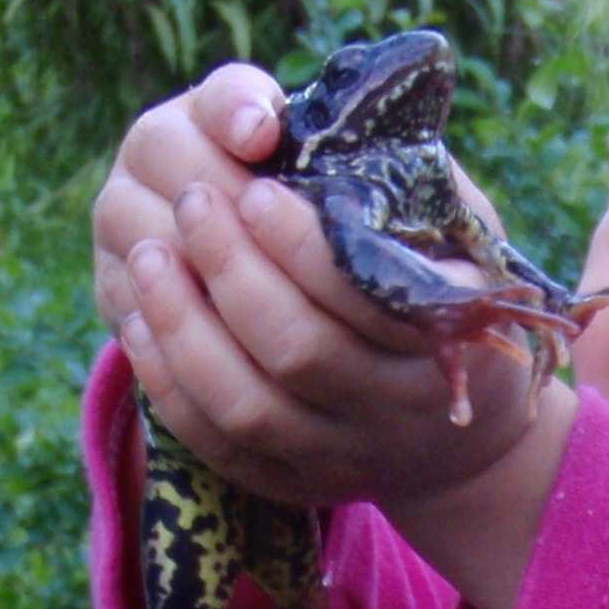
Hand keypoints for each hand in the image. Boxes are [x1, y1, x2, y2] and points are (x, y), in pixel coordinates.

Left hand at [91, 64, 553, 517]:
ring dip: (184, 323)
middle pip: (296, 351)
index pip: (361, 299)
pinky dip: (167, 378)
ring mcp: (339, 456)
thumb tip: (338, 126)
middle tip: (194, 199)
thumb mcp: (463, 236)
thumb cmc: (453, 296)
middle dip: (230, 268)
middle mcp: (395, 412)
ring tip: (147, 252)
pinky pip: (212, 441)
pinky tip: (142, 315)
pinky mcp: (288, 482)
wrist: (466, 436)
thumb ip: (413, 186)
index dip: (297, 244)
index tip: (254, 184)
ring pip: (243, 404)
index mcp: (447, 344)